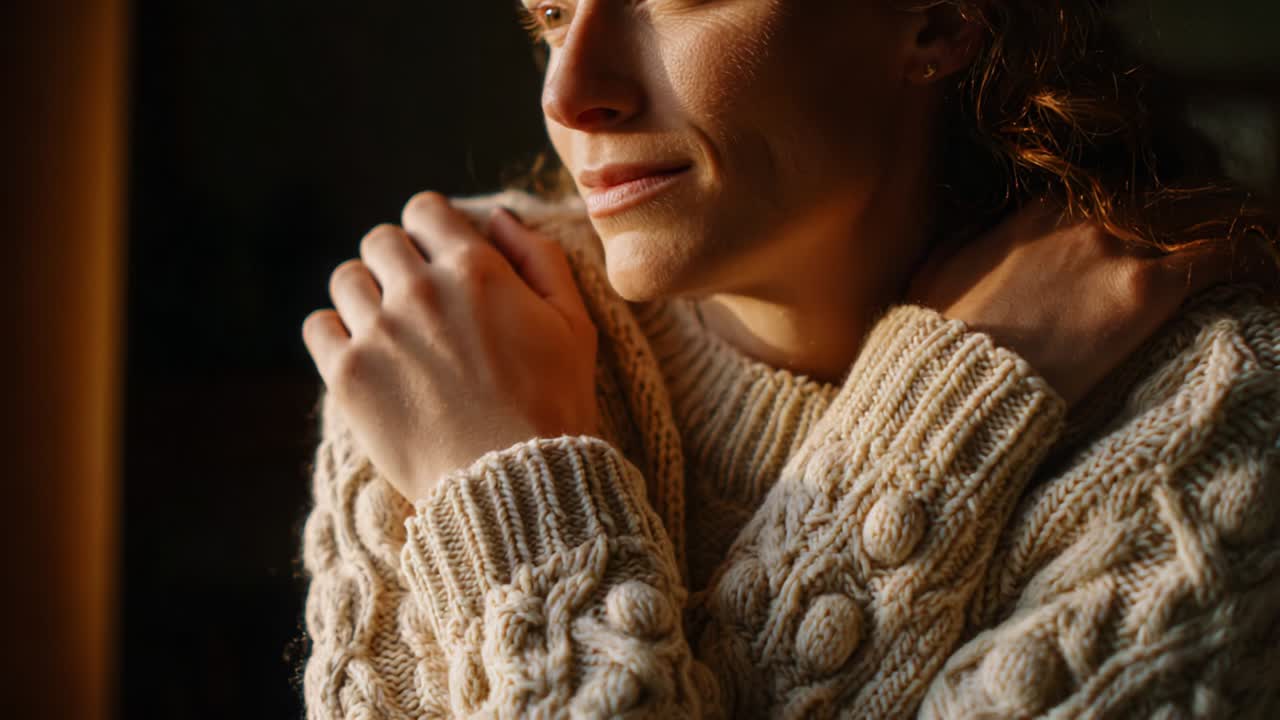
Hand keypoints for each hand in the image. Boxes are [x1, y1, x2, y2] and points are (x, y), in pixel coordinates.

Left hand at [302, 192, 599, 503]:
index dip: (431, 229)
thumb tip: (500, 218)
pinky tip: (362, 355)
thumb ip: (540, 258)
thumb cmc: (554, 405)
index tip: (437, 257)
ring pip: (345, 279)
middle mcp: (420, 289)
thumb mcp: (573, 324)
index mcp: (475, 268)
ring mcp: (379, 331)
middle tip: (417, 301)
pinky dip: (334, 334)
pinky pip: (317, 327)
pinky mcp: (348, 375)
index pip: (424, 210)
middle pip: (380, 241)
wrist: (515, 484)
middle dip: (397, 261)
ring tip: (389, 330)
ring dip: (365, 295)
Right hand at [907, 199, 1275, 406]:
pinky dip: (1247, 256)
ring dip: (1220, 226)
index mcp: (1037, 212)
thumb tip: (990, 228)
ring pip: (1195, 217)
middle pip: (1159, 200)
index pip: (1109, 196)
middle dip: (1187, 212)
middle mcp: (1083, 219)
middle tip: (1208, 230)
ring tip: (1250, 236)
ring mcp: (1116, 251)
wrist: (956, 380)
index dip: (1135, 212)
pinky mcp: (1146, 291)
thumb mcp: (936, 270)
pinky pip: (1218, 256)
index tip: (1148, 229)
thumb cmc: (938, 335)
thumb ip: (972, 238)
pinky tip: (1264, 263)